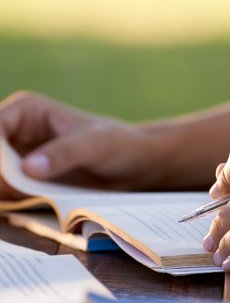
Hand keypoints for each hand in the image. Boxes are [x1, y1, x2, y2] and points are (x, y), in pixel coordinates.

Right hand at [0, 90, 162, 190]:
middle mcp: (14, 131)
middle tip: (21, 192)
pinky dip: (12, 200)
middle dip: (1, 177)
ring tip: (39, 195)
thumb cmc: (118, 145)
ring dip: (6, 191)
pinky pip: (6, 192)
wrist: (133, 165)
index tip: (9, 178)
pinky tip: (33, 202)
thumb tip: (29, 168)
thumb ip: (64, 154)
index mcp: (26, 110)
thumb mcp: (95, 145)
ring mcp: (17, 156)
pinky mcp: (25, 178)